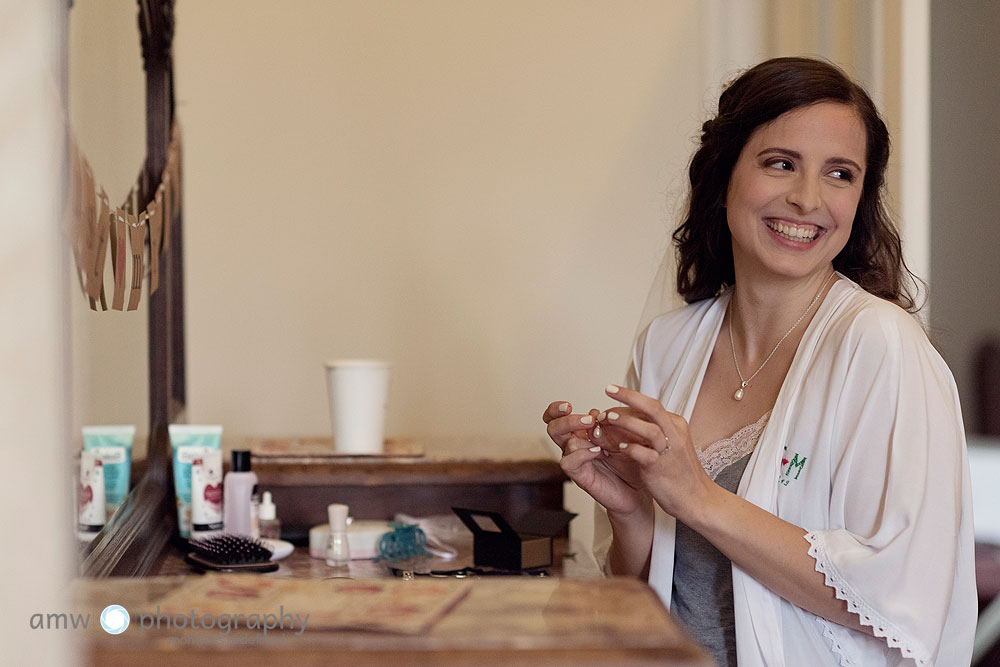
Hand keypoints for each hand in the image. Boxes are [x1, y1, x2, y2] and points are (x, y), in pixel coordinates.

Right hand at [542, 401, 645, 515]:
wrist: (640, 488)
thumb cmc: (632, 461)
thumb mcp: (625, 434)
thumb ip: (610, 423)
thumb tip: (595, 413)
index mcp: (581, 432)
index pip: (557, 417)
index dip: (556, 409)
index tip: (568, 405)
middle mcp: (575, 446)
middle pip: (553, 427)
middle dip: (567, 420)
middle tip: (588, 420)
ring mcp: (576, 461)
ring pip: (564, 443)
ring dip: (584, 438)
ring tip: (602, 441)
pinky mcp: (580, 476)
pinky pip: (569, 461)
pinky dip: (583, 453)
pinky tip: (598, 452)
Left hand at [598, 385, 715, 522]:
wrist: (698, 499)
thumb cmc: (680, 473)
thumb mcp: (670, 444)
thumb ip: (653, 431)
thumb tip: (629, 419)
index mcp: (676, 425)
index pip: (651, 405)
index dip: (630, 399)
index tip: (613, 394)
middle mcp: (675, 434)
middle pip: (652, 408)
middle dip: (629, 396)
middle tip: (609, 390)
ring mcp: (670, 451)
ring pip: (649, 429)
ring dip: (626, 421)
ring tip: (607, 418)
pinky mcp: (661, 468)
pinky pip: (645, 455)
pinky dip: (631, 448)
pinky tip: (619, 447)